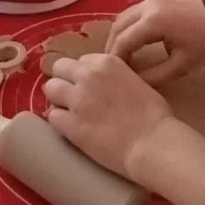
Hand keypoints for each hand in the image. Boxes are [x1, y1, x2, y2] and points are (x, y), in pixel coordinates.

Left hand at [45, 54, 171, 180]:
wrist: (152, 143)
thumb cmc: (154, 115)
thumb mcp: (135, 80)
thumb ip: (114, 76)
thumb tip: (104, 84)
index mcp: (106, 62)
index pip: (80, 61)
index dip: (82, 74)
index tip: (87, 86)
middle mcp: (87, 75)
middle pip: (59, 68)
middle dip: (64, 80)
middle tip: (72, 97)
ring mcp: (77, 99)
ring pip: (51, 89)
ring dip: (57, 99)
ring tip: (67, 111)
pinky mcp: (70, 124)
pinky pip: (52, 116)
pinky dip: (58, 121)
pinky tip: (68, 128)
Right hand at [105, 0, 204, 85]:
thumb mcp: (183, 64)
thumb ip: (156, 75)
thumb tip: (136, 83)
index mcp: (152, 22)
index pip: (122, 41)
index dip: (116, 60)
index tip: (114, 77)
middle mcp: (146, 7)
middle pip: (117, 26)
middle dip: (112, 47)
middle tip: (113, 69)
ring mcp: (150, 1)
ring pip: (123, 18)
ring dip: (118, 36)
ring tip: (121, 59)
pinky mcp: (156, 0)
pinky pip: (132, 14)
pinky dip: (127, 29)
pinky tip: (132, 43)